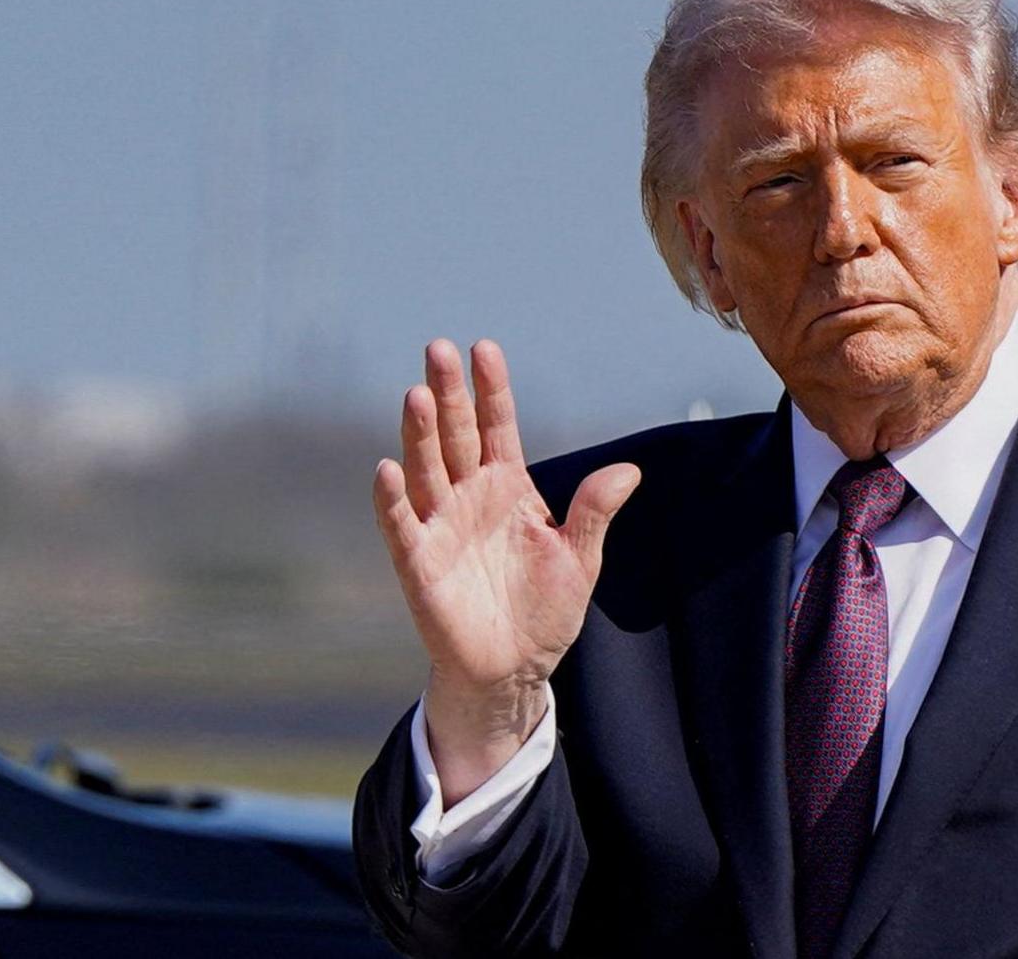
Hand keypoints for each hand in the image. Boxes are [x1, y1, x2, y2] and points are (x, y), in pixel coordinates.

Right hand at [371, 339, 639, 802]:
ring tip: (416, 394)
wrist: (514, 669)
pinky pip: (402, 525)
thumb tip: (629, 470)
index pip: (497, 426)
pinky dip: (394, 499)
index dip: (490, 390)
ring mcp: (441, 526)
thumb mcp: (580, 558)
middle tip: (437, 348)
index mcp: (509, 488)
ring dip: (420, 434)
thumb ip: (594, 512)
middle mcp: (469, 497)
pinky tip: (388, 469)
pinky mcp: (418, 562)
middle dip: (448, 394)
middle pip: (456, 435)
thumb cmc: (545, 610)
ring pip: (427, 469)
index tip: (483, 348)